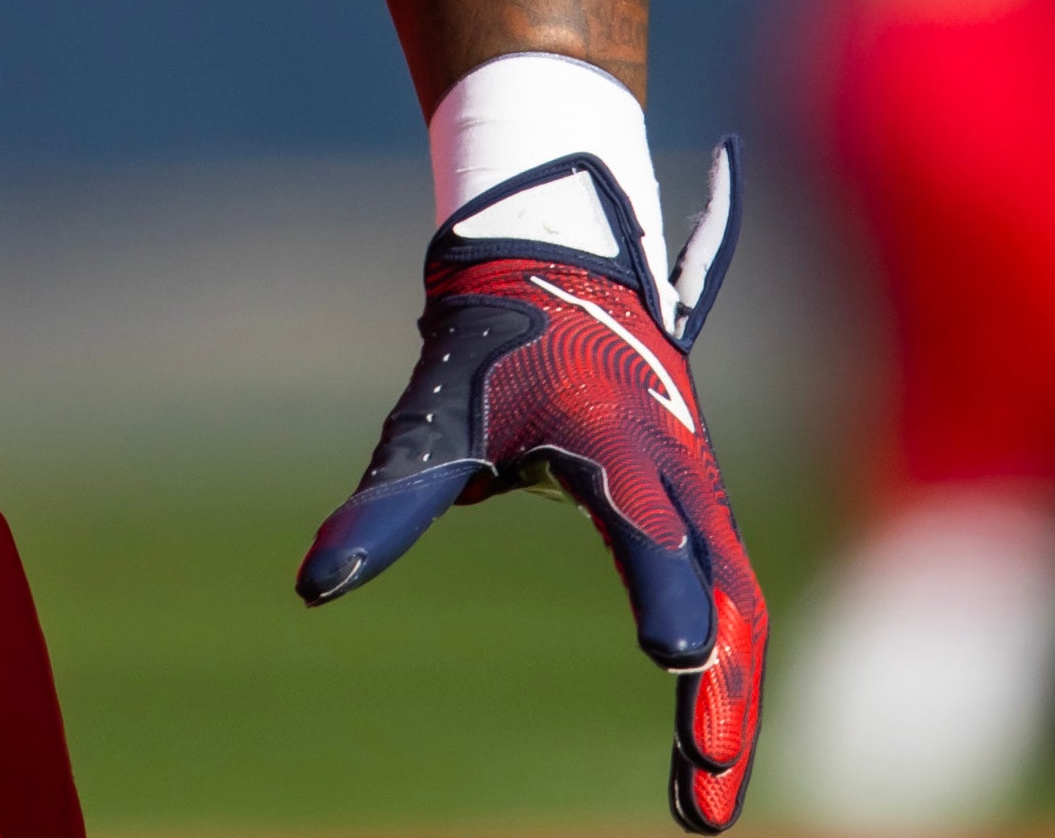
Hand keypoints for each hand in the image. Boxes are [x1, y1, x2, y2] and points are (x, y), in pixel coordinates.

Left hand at [301, 139, 769, 833]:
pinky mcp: (703, 514)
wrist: (558, 270)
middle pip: (722, 590)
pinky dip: (727, 674)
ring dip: (730, 702)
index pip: (645, 521)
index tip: (674, 656)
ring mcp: (701, 493)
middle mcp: (676, 470)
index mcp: (615, 439)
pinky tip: (702, 747)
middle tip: (700, 784)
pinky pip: (729, 600)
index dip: (662, 585)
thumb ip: (389, 503)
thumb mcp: (434, 420)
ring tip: (701, 804)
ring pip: (738, 606)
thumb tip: (316, 586)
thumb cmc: (489, 350)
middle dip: (719, 690)